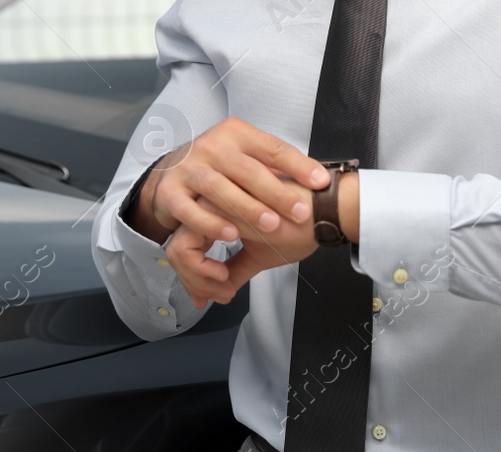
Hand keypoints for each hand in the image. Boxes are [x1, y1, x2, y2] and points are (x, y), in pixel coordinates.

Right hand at [146, 117, 327, 254]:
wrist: (168, 173)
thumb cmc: (218, 168)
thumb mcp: (245, 157)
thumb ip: (275, 166)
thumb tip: (319, 178)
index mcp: (236, 134)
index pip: (272, 148)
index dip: (298, 165)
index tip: (321, 182)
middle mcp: (211, 146)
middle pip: (247, 169)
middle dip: (276, 192)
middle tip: (300, 212)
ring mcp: (188, 168)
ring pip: (218, 187)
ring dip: (247, 208)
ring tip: (271, 225)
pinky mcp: (170, 192)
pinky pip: (190, 209)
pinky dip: (211, 223)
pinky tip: (230, 235)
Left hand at [170, 177, 319, 307]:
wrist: (323, 210)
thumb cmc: (300, 226)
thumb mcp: (261, 253)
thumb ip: (236, 269)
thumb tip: (219, 292)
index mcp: (219, 212)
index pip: (187, 247)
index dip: (194, 277)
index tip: (218, 293)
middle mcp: (209, 205)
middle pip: (177, 249)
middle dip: (193, 282)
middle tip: (220, 295)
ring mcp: (209, 206)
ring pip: (178, 250)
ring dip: (198, 279)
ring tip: (224, 288)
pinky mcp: (213, 211)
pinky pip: (187, 248)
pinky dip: (200, 272)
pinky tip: (223, 278)